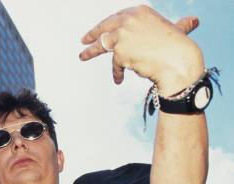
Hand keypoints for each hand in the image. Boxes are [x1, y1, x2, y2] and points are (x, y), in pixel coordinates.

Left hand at [79, 5, 203, 93]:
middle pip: (104, 27)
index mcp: (139, 11)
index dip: (107, 24)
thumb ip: (179, 25)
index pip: (117, 17)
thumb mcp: (177, 31)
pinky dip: (117, 72)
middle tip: (83, 40)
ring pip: (101, 45)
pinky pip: (115, 64)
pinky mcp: (119, 52)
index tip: (100, 29)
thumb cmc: (180, 48)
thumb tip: (193, 21)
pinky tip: (118, 79)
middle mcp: (128, 20)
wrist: (178, 62)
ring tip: (82, 56)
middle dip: (92, 34)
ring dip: (90, 51)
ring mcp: (122, 36)